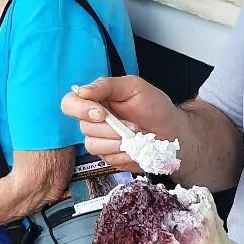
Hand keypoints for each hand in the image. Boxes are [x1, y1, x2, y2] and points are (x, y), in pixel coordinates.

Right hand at [61, 75, 180, 171]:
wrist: (173, 133)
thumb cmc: (155, 107)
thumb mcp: (134, 87)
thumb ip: (107, 85)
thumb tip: (82, 91)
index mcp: (97, 99)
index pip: (70, 103)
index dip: (81, 109)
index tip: (101, 113)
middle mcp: (93, 120)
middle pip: (83, 127)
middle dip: (111, 128)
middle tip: (133, 125)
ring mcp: (100, 140)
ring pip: (93, 145)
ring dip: (118, 142)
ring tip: (136, 136)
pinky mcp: (108, 156)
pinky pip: (106, 158)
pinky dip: (124, 153)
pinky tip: (135, 147)